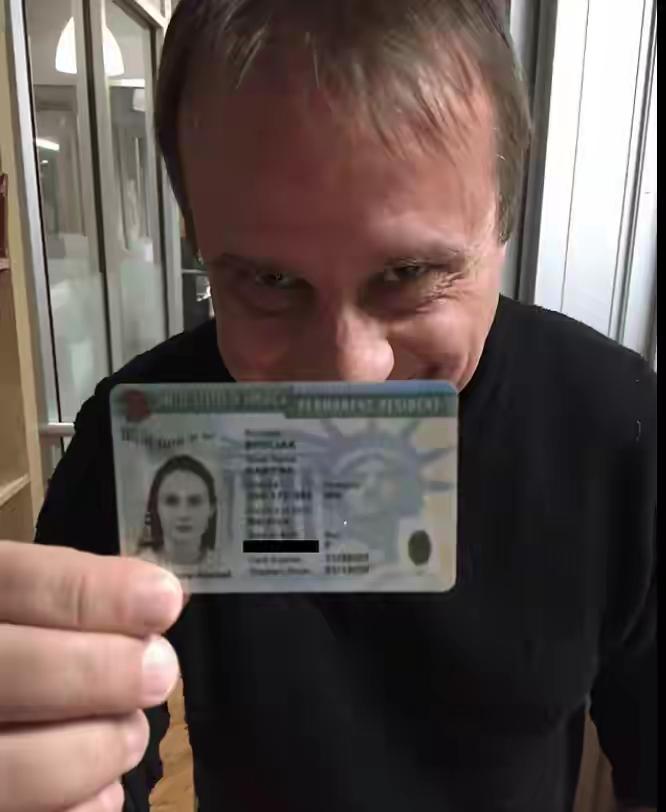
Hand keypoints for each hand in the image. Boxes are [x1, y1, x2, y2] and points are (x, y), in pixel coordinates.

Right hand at [0, 541, 183, 810]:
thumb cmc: (16, 650)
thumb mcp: (22, 606)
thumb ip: (73, 599)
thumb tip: (156, 600)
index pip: (19, 582)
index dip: (94, 593)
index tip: (164, 601)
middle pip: (19, 671)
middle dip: (107, 674)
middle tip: (160, 671)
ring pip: (17, 765)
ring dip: (99, 749)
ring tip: (130, 735)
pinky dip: (80, 807)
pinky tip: (101, 788)